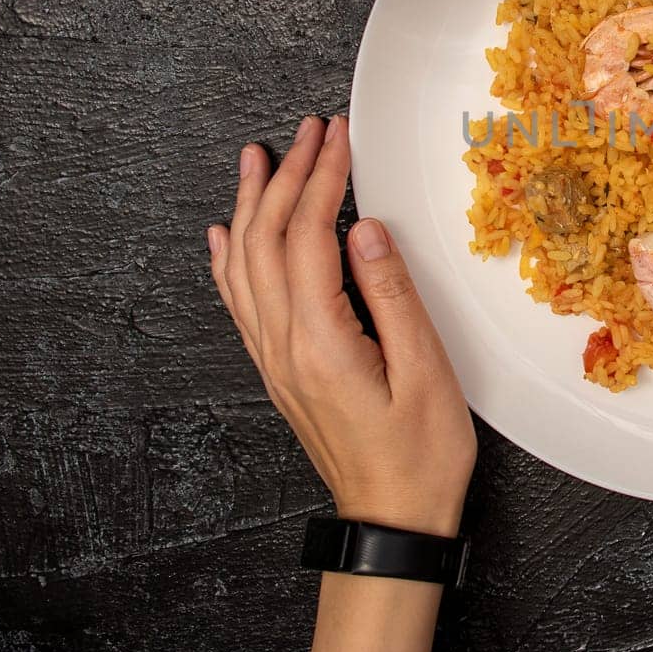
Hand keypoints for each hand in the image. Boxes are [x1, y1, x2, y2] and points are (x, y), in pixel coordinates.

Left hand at [206, 115, 475, 535]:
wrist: (391, 522)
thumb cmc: (419, 455)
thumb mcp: (426, 373)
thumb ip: (392, 296)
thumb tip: (365, 228)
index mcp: (322, 342)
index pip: (308, 237)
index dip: (321, 178)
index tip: (338, 135)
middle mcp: (284, 346)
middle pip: (267, 241)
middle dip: (287, 176)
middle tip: (309, 129)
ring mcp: (274, 359)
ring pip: (244, 265)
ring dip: (251, 204)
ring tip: (258, 157)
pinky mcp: (279, 370)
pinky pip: (240, 302)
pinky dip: (229, 259)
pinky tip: (226, 233)